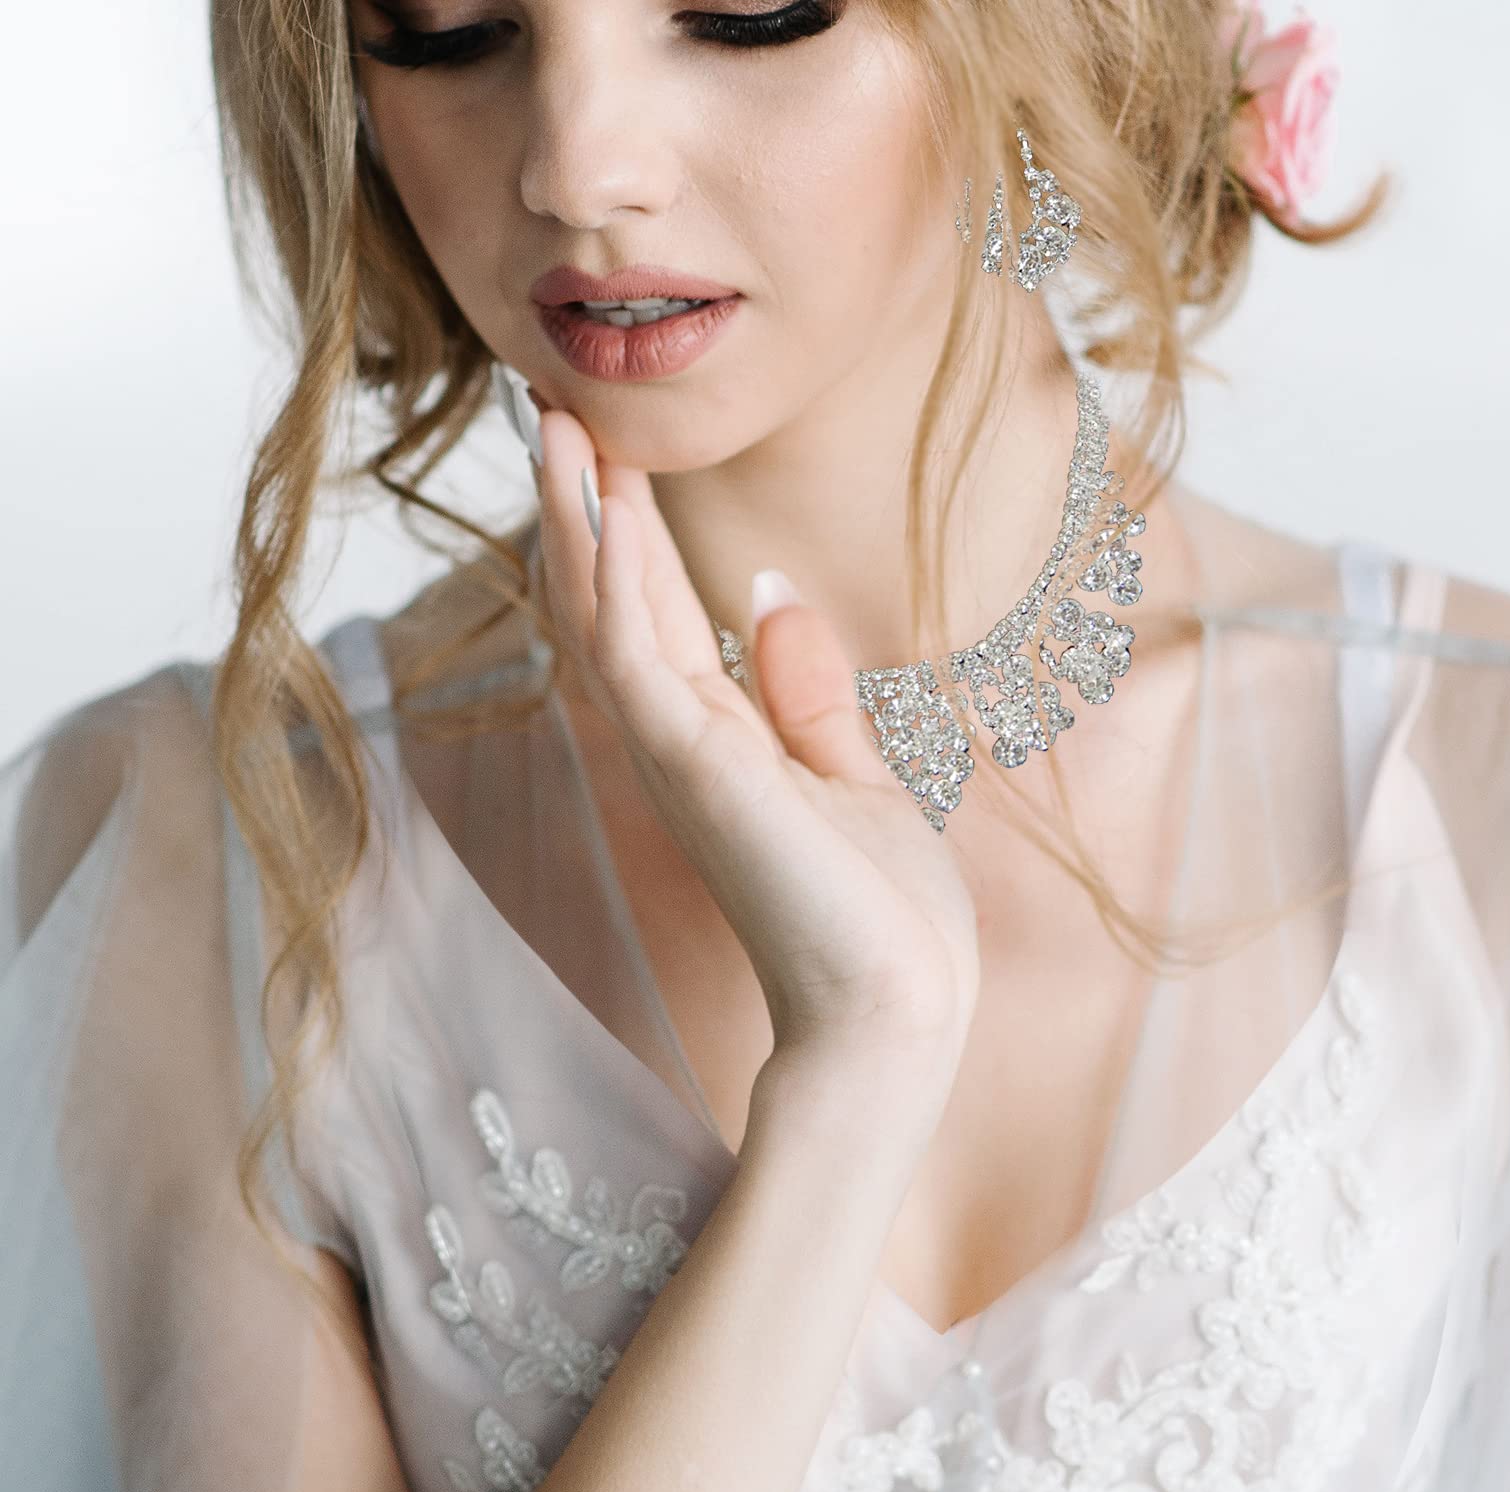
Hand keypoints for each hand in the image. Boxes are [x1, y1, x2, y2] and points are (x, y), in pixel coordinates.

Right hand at [526, 401, 979, 1074]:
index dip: (624, 530)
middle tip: (555, 406)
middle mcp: (681, 744)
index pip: (652, 617)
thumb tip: (764, 595)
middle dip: (582, 506)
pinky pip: (636, 656)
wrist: (896, 1008)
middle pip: (609, 604)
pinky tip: (606, 505)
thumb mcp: (854, 775)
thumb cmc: (879, 915)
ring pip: (604, 616)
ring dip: (579, 519)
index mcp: (718, 744)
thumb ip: (805, 693)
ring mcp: (679, 759)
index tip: (610, 447)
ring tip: (557, 422)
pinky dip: (617, 578)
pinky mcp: (696, 772)